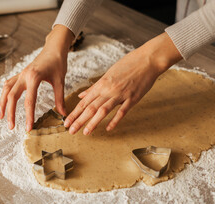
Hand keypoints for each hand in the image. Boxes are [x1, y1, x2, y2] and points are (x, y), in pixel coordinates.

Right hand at [0, 25, 73, 130]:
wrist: (54, 48)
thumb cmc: (58, 62)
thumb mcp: (60, 81)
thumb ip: (60, 98)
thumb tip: (63, 114)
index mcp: (34, 77)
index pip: (29, 101)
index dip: (28, 116)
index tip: (28, 128)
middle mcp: (24, 75)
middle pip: (12, 96)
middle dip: (10, 112)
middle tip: (11, 127)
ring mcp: (20, 74)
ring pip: (6, 90)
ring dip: (3, 104)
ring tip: (1, 117)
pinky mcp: (20, 74)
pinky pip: (9, 85)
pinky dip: (5, 94)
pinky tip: (4, 102)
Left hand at [64, 32, 181, 134]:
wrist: (147, 59)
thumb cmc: (128, 64)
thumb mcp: (108, 73)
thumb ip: (95, 87)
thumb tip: (82, 96)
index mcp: (102, 84)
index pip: (84, 102)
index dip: (74, 113)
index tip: (66, 122)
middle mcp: (108, 90)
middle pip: (90, 107)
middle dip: (79, 120)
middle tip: (70, 130)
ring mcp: (120, 94)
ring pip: (103, 110)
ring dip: (93, 122)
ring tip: (86, 133)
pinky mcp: (132, 98)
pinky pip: (122, 111)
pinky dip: (115, 120)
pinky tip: (108, 128)